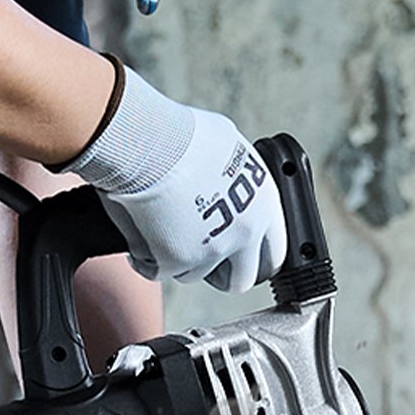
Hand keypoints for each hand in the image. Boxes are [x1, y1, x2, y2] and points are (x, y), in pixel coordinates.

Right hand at [61, 66, 287, 292]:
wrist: (146, 142)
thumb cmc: (180, 135)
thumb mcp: (228, 146)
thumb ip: (236, 177)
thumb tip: (230, 181)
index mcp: (264, 204)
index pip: (275, 252)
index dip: (255, 259)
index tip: (239, 259)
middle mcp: (244, 231)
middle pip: (240, 279)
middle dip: (220, 275)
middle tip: (199, 259)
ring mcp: (212, 249)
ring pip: (195, 275)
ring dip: (178, 260)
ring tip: (160, 229)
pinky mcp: (178, 260)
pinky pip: (158, 271)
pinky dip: (146, 258)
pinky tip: (139, 234)